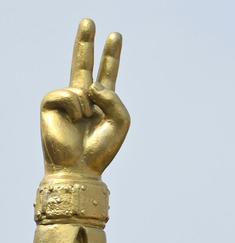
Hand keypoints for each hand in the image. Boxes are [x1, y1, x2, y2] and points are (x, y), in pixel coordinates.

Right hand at [41, 19, 128, 179]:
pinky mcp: (50, 102)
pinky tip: (72, 122)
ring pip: (83, 85)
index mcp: (101, 100)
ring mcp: (66, 98)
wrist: (80, 166)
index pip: (107, 72)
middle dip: (86, 41)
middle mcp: (83, 96)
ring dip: (89, 107)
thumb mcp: (121, 120)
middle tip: (89, 20)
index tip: (115, 35)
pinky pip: (69, 94)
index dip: (111, 55)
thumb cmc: (101, 147)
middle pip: (84, 62)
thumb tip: (90, 84)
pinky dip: (76, 108)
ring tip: (83, 125)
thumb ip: (113, 97)